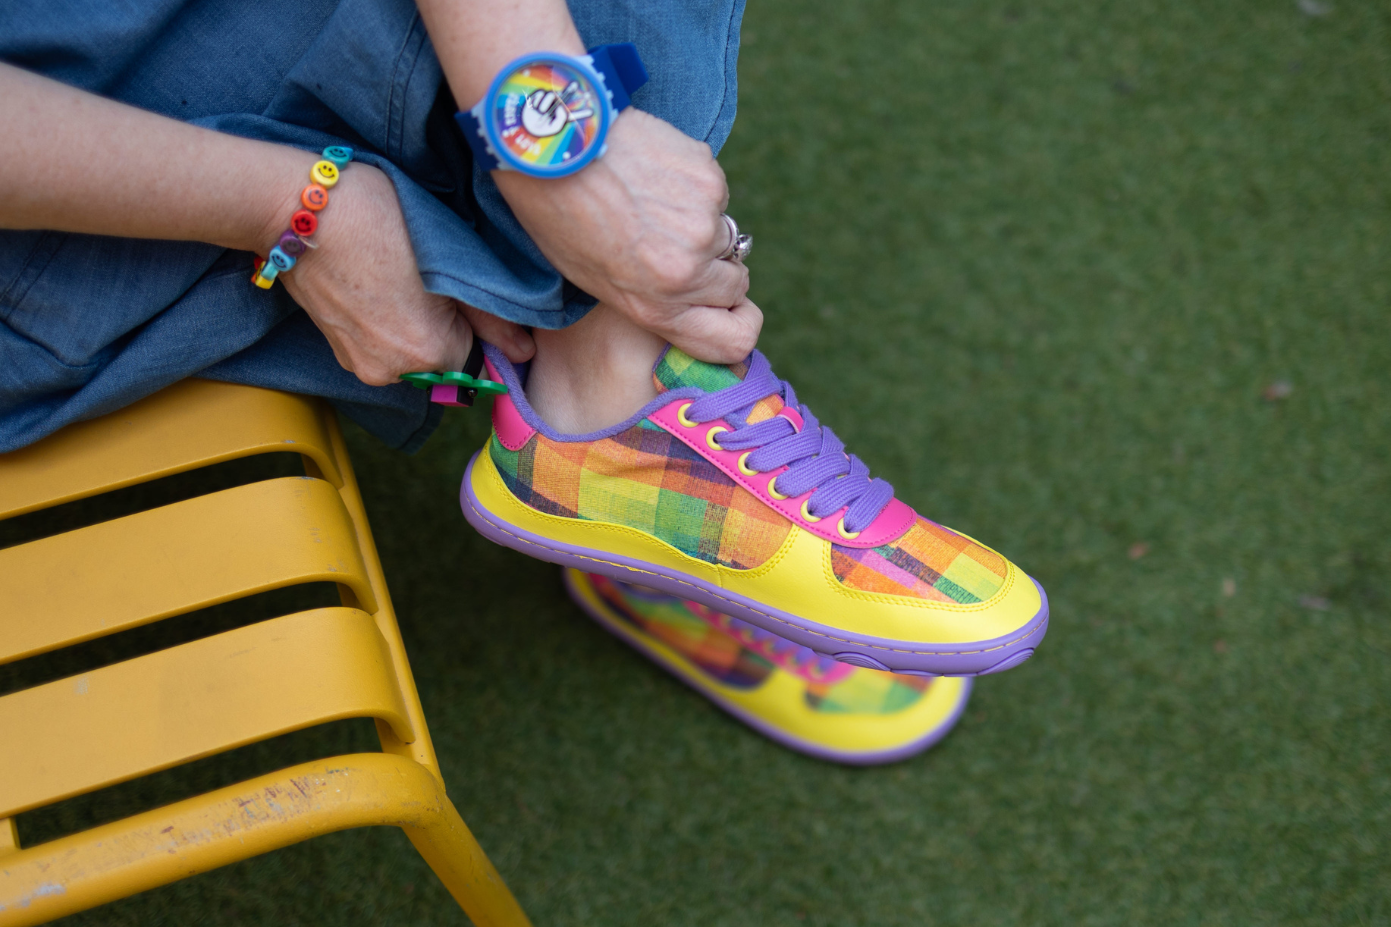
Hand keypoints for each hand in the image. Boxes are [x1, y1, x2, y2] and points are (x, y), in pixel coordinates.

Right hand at [275, 163, 534, 385]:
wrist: (297, 207)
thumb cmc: (376, 218)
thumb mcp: (448, 261)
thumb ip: (490, 316)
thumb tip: (524, 352)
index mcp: (430, 353)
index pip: (479, 356)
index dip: (477, 320)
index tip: (461, 287)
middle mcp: (393, 371)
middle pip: (443, 358)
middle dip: (446, 323)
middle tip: (429, 275)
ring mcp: (359, 363)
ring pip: (411, 351)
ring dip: (415, 322)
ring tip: (401, 275)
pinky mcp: (336, 348)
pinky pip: (380, 345)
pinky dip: (386, 321)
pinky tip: (380, 283)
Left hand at [495, 109, 762, 363]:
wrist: (553, 146)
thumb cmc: (559, 215)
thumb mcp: (594, 280)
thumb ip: (652, 297)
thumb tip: (692, 294)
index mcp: (655, 306)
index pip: (734, 339)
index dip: (738, 323)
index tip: (727, 307)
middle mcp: (687, 272)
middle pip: (736, 285)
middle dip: (715, 268)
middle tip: (675, 243)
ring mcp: (703, 225)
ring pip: (726, 234)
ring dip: (701, 222)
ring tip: (653, 200)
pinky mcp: (710, 180)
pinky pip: (716, 191)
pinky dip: (693, 184)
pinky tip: (654, 171)